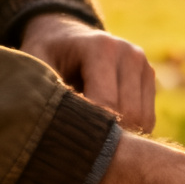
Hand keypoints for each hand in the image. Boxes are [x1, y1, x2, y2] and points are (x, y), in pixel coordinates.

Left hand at [21, 13, 155, 132]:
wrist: (65, 35)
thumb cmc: (45, 55)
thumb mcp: (34, 66)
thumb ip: (44, 91)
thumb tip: (51, 125)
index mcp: (102, 48)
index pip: (107, 102)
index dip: (90, 128)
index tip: (70, 142)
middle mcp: (130, 54)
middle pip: (130, 114)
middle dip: (108, 135)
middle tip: (82, 148)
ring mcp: (144, 65)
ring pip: (143, 120)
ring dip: (122, 135)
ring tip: (93, 138)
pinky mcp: (150, 78)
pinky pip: (148, 118)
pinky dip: (131, 130)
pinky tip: (105, 128)